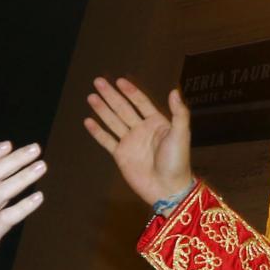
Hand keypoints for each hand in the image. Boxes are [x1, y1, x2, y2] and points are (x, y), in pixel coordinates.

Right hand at [84, 77, 193, 205]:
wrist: (167, 189)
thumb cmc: (178, 162)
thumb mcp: (181, 134)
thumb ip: (179, 113)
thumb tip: (174, 90)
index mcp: (157, 123)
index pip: (141, 102)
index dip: (130, 91)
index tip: (119, 81)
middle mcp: (142, 130)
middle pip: (123, 108)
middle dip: (111, 95)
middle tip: (98, 82)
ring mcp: (130, 142)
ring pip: (113, 121)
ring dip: (102, 109)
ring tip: (91, 96)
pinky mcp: (121, 156)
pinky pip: (106, 140)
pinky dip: (97, 131)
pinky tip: (88, 121)